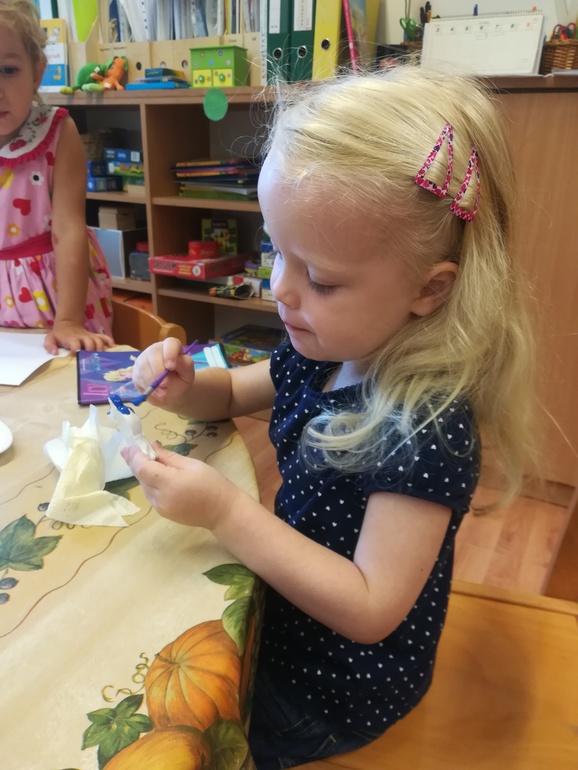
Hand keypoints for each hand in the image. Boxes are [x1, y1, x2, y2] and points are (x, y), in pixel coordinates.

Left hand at [44, 321, 114, 353]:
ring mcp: (90, 336)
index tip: (75, 357)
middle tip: (91, 360)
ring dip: (100, 348)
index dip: (76, 350)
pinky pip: (104, 337)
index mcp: (71, 338)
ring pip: (98, 340)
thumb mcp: (50, 338)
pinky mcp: (94, 336)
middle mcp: (82, 337)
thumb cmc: (59, 335)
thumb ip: (50, 345)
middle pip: (90, 342)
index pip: (75, 344)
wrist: (67, 324)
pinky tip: (113, 347)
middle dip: (91, 351)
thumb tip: (55, 352)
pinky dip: (109, 341)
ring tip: (102, 357)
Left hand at [120, 443, 234, 528]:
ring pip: (144, 486)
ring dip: (143, 473)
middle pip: (141, 477)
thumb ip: (169, 457)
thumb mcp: (192, 465)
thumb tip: (152, 446)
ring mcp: (160, 508)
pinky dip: (150, 483)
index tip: (129, 445)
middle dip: (136, 462)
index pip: (143, 468)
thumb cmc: (212, 484)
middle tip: (132, 448)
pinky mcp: (162, 513)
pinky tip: (156, 476)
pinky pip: (151, 495)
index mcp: (170, 482)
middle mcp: (160, 497)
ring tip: (146, 460)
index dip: (134, 456)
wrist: (222, 511)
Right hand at [131, 338, 194, 405]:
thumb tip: (177, 360)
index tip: (171, 367)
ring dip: (153, 381)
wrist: (170, 392)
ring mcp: (144, 358)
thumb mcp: (187, 375)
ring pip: (143, 365)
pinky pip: (138, 376)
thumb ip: (185, 365)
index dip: (170, 353)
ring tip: (163, 392)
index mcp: (172, 347)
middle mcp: (156, 349)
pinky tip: (156, 392)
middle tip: (166, 384)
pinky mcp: (136, 369)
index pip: (170, 343)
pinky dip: (147, 387)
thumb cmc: (180, 380)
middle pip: (153, 352)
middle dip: (159, 370)